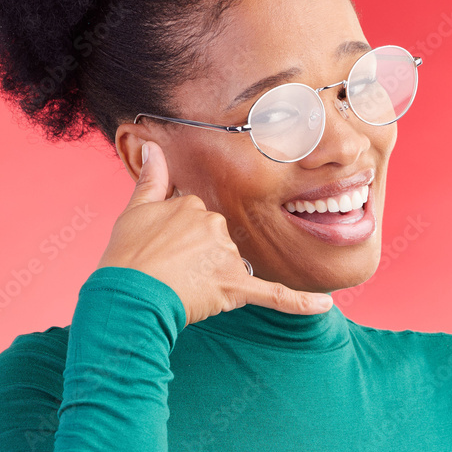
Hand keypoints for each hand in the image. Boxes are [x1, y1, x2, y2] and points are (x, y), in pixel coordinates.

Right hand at [95, 140, 333, 326]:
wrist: (128, 295)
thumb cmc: (127, 257)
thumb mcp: (134, 211)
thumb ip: (151, 179)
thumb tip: (152, 147)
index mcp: (194, 204)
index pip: (199, 220)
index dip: (182, 240)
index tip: (164, 251)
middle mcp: (214, 224)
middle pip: (220, 242)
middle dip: (201, 259)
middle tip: (170, 272)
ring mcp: (226, 256)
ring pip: (233, 266)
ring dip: (212, 280)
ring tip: (181, 288)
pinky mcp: (235, 286)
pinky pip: (274, 294)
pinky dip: (300, 302)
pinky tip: (324, 304)